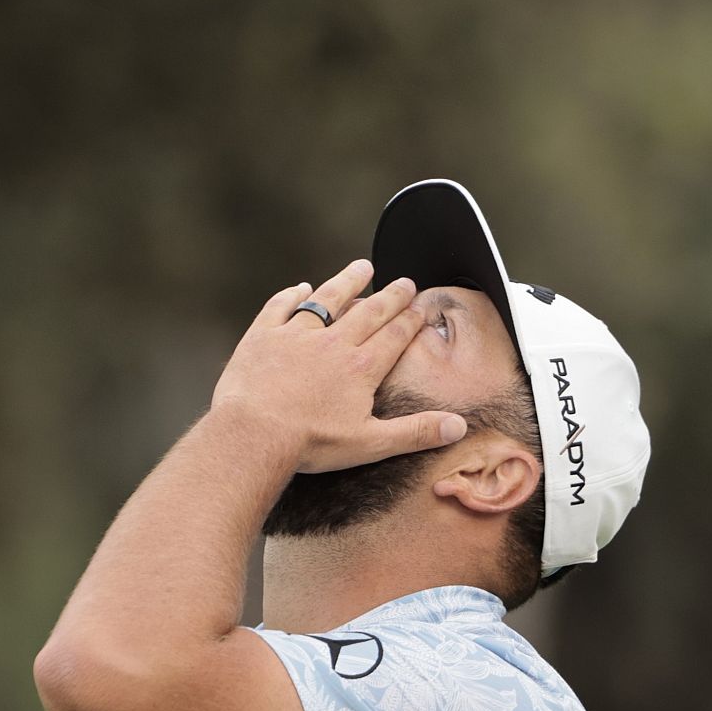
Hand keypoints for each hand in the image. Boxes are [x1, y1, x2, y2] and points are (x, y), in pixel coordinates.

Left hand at [210, 258, 467, 472]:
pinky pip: (280, 307)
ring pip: (326, 300)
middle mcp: (332, 343)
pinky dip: (291, 295)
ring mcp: (295, 336)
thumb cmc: (310, 443)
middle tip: (404, 282)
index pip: (393, 336)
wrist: (253, 433)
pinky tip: (300, 288)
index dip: (409, 320)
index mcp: (361, 367)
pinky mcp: (262, 337)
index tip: (420, 307)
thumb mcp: (370, 443)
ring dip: (346, 282)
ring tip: (362, 267)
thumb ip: (415, 432)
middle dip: (389, 296)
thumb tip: (458, 427)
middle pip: (368, 312)